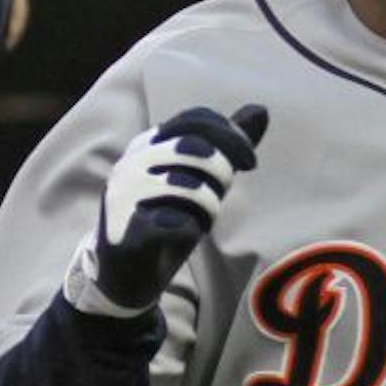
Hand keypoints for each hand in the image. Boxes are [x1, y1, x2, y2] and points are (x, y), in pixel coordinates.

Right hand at [64, 105, 268, 317]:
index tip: (250, 161)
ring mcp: (124, 197)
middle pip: (194, 147)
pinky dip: (190, 231)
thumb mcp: (199, 178)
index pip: (195, 119)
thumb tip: (261, 110)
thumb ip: (225, 147)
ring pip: (190, 187)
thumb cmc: (165, 219)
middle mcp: (130, 163)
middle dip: (221, 173)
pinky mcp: (126, 232)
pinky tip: (179, 238)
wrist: (125, 275)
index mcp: (146, 144)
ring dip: (208, 208)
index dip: (232, 136)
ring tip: (199, 220)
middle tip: (220, 195)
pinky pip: (178, 224)